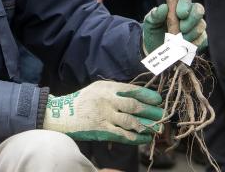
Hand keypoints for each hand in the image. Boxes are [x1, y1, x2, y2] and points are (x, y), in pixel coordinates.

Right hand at [43, 80, 162, 144]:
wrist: (62, 113)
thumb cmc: (82, 101)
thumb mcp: (97, 89)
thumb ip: (114, 91)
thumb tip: (136, 97)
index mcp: (106, 87)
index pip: (131, 90)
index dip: (146, 95)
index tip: (157, 99)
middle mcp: (107, 100)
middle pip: (134, 106)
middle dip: (150, 111)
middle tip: (161, 115)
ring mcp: (105, 115)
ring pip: (131, 121)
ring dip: (146, 125)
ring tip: (156, 128)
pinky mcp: (102, 129)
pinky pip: (124, 134)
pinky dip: (136, 137)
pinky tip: (145, 138)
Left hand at [142, 0, 206, 53]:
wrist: (156, 48)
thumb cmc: (153, 30)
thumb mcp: (150, 22)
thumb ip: (155, 14)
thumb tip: (164, 7)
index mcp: (176, 5)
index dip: (185, 5)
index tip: (179, 14)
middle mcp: (189, 14)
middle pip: (198, 10)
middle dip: (191, 20)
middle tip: (181, 28)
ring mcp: (196, 26)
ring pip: (201, 25)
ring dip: (190, 33)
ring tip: (178, 39)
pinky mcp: (200, 40)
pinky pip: (202, 39)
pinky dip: (193, 43)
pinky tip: (184, 46)